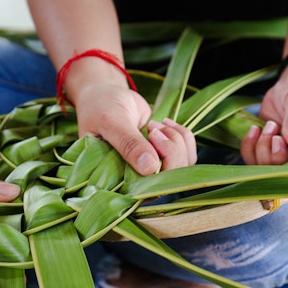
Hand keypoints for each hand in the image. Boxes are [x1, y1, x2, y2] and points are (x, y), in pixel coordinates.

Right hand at [74, 83, 196, 173]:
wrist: (106, 96)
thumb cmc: (100, 109)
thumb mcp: (112, 122)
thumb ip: (129, 144)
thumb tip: (150, 168)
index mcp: (115, 181)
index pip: (146, 191)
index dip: (160, 169)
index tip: (151, 136)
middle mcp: (135, 181)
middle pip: (171, 179)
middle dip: (171, 150)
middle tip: (153, 128)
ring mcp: (152, 170)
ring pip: (183, 166)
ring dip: (176, 140)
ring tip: (155, 124)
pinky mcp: (165, 157)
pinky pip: (187, 154)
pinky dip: (182, 136)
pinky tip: (166, 124)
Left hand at [240, 67, 287, 164]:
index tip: (283, 140)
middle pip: (286, 172)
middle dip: (273, 154)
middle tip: (273, 127)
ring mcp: (284, 154)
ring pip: (266, 168)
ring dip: (261, 148)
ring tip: (268, 124)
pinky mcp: (267, 149)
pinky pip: (252, 158)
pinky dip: (249, 146)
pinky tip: (254, 129)